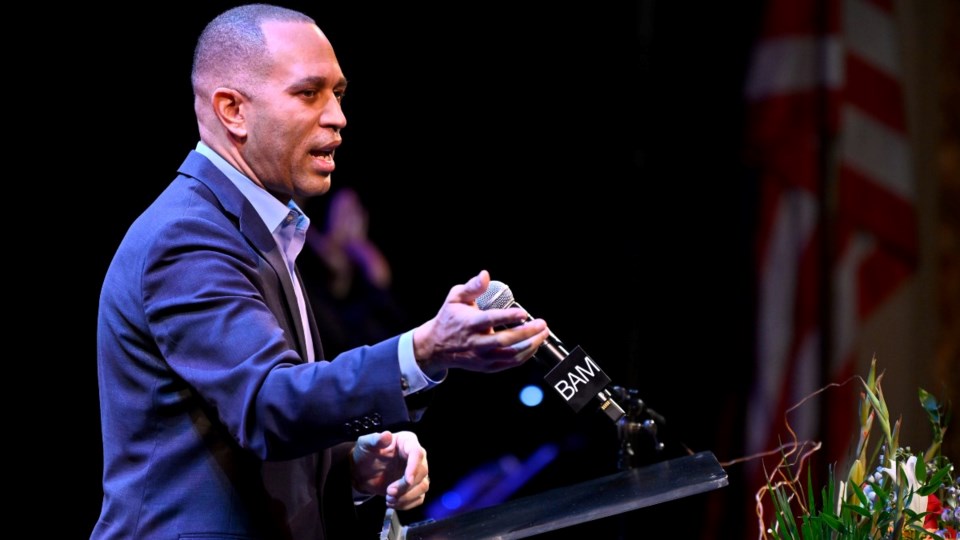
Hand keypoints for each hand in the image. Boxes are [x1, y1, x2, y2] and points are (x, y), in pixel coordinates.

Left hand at [351, 431, 429, 509]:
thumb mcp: (366, 444)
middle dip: (406, 486)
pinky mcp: (414, 487)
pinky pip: (419, 498)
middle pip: (422, 472)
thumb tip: (386, 435)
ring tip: (389, 499)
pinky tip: (392, 502)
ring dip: (407, 497)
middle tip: (389, 491)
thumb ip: (375, 440)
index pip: (417, 453)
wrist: (362, 471)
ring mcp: (416, 473)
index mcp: (407, 442)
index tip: (407, 480)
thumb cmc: (366, 454)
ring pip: (423, 486)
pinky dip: (406, 504)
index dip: (414, 467)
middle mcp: (416, 457)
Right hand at [412, 270, 548, 374]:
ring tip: (542, 334)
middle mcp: (476, 343)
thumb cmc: (449, 319)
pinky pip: (509, 364)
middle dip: (526, 333)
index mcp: (469, 324)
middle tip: (542, 324)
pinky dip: (524, 356)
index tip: (523, 313)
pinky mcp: (486, 367)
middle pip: (504, 341)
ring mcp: (482, 357)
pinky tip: (533, 345)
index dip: (508, 317)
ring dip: (530, 345)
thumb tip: (485, 275)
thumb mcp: (455, 297)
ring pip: (510, 355)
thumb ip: (472, 287)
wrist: (436, 346)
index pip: (490, 320)